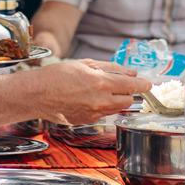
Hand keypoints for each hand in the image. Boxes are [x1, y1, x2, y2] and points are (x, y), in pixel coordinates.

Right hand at [31, 60, 149, 124]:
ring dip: (116, 100)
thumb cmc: (56, 76)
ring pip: (116, 109)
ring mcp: (94, 114)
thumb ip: (110, 68)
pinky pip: (103, 114)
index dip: (143, 85)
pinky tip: (89, 99)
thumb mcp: (85, 63)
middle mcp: (100, 101)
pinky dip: (102, 107)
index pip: (133, 86)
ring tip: (101, 90)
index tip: (148, 84)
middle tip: (122, 85)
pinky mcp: (87, 121)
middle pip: (128, 101)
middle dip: (128, 92)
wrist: (36, 94)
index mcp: (101, 83)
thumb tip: (129, 72)